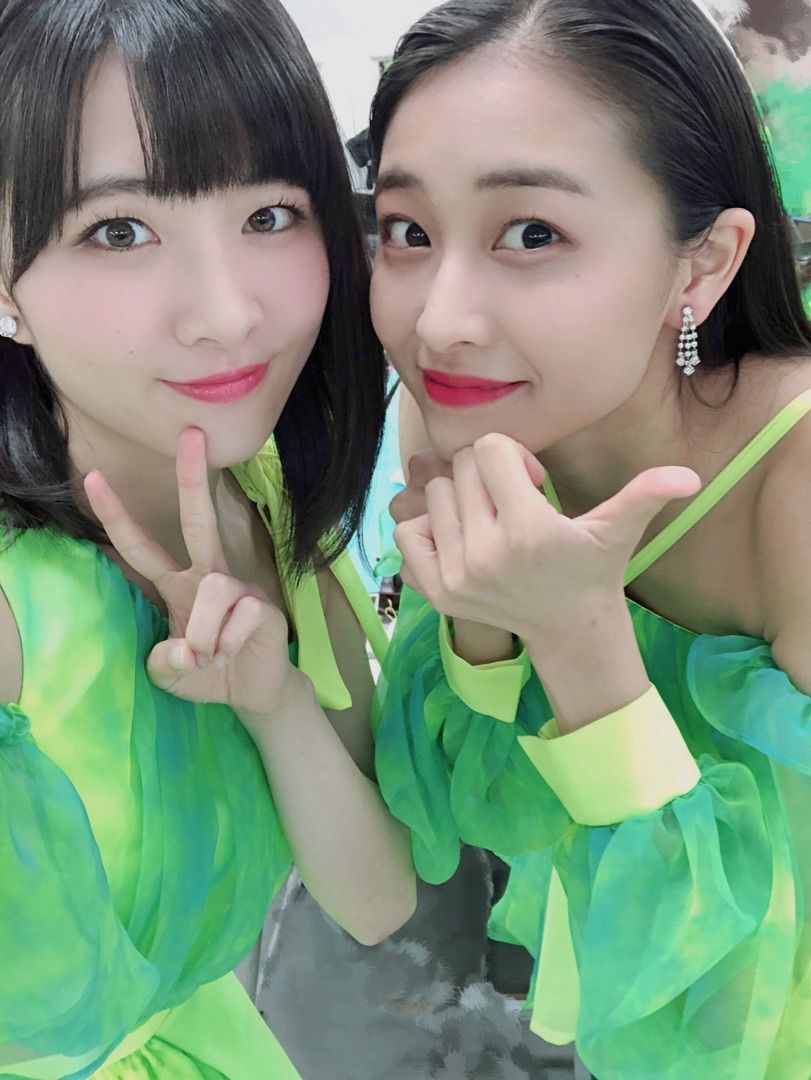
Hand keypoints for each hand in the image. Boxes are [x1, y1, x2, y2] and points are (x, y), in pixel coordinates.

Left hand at [84, 428, 305, 726]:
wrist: (255, 691)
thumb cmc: (208, 673)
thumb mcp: (169, 674)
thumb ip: (162, 663)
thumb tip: (187, 649)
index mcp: (177, 584)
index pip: (141, 548)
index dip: (116, 516)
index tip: (94, 479)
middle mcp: (208, 576)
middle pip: (198, 520)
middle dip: (192, 477)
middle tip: (190, 435)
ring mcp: (237, 588)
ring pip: (213, 589)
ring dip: (203, 633)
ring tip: (210, 656)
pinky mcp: (263, 606)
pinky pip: (237, 617)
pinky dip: (226, 645)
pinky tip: (233, 654)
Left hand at [394, 433, 700, 650]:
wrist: (568, 629)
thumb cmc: (591, 570)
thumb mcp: (617, 531)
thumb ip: (644, 496)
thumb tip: (690, 476)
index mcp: (528, 529)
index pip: (489, 450)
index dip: (512, 457)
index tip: (531, 484)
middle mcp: (486, 552)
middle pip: (459, 469)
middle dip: (485, 474)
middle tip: (509, 503)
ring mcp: (456, 575)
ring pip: (432, 496)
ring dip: (458, 499)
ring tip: (486, 521)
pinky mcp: (435, 592)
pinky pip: (405, 532)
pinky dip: (427, 527)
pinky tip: (459, 538)